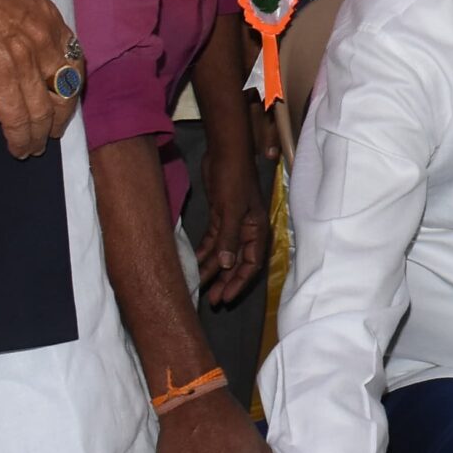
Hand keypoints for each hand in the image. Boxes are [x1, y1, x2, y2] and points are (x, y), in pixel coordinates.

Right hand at [0, 0, 79, 157]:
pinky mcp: (1, 79)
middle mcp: (45, 42)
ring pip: (42, 111)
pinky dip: (20, 138)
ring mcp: (25, 62)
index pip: (74, 62)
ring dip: (39, 134)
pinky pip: (18, 118)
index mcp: (50, 20)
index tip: (65, 100)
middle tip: (53, 131)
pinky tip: (18, 147)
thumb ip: (31, 21)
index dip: (71, 87)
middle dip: (61, 116)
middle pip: (64, 90)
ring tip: (33, 147)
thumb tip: (30, 42)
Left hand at [196, 150, 265, 305]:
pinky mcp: (220, 217)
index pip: (252, 263)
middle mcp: (247, 230)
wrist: (225, 151)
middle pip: (237, 262)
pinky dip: (205, 253)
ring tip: (200, 288)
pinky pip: (213, 241)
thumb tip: (225, 266)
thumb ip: (229, 238)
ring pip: (223, 254)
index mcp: (257, 229)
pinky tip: (195, 265)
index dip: (239, 282)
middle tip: (212, 301)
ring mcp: (233, 224)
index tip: (225, 297)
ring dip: (213, 270)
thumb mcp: (231, 209)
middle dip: (225, 281)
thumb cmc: (233, 178)